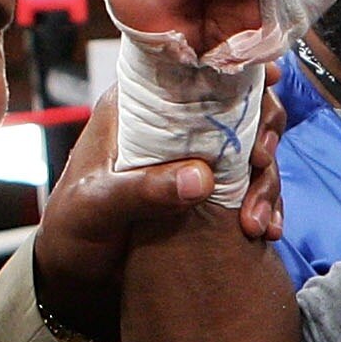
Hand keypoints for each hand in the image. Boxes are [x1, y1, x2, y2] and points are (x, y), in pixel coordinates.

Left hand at [30, 90, 284, 341]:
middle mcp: (172, 126)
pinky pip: (250, 188)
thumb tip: (202, 177)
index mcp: (139, 107)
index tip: (268, 80)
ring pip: (252, 149)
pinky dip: (266, 205)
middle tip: (260, 164)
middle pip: (240, 106)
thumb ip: (142, 190)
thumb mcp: (97, 206)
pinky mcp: (209, 192)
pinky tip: (267, 230)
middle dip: (264, 132)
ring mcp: (194, 159)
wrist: (76, 275)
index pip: (193, 69)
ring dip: (266, 181)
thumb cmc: (72, 228)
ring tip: (257, 221)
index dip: (236, 66)